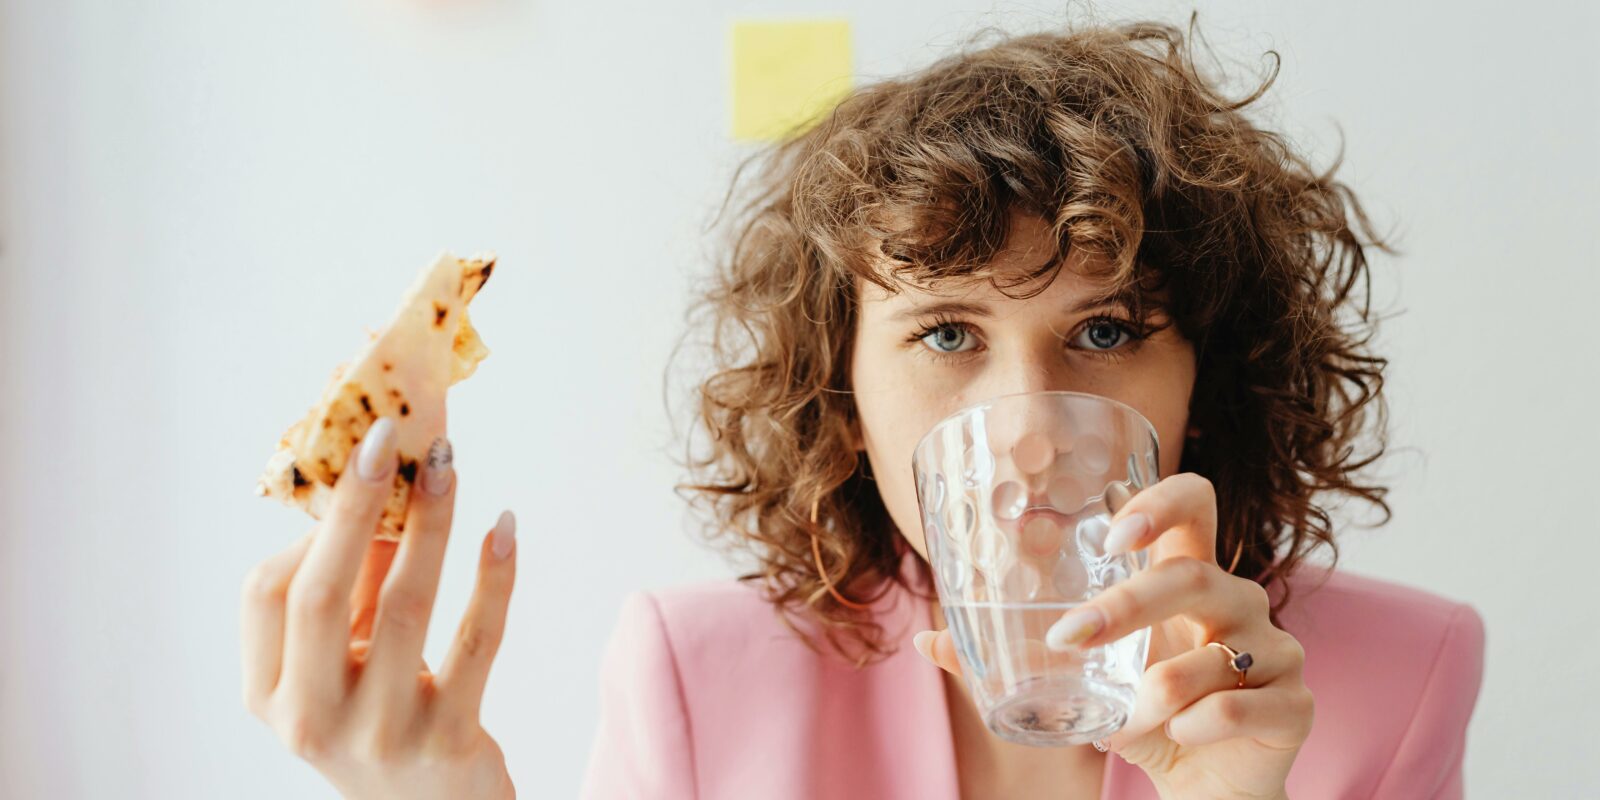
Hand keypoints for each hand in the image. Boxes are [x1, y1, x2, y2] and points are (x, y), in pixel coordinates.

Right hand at [241, 417, 519, 799]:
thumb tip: (380, 480)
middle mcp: (311, 720)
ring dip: (429, 525)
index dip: (312, 526)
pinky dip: (493, 579)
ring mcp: (377, 735)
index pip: (266, 594)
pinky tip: (502, 530)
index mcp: (270, 696)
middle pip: (320, 594)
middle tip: (390, 437)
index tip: (359, 465)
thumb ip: (352, 585)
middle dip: (355, 505)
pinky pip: (476, 643)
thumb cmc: (384, 717)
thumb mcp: (346, 661)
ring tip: (448, 466)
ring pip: (404, 607)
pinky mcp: (446, 742)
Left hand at [913, 473, 1311, 799]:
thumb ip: (1010, 661)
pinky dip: (1192, 727)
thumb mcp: (1082, 685)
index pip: (1196, 502)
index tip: (1111, 531)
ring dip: (1151, 693)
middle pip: (1192, 575)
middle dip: (1125, 608)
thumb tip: (925, 640)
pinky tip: (1174, 740)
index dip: (1160, 500)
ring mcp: (1277, 651)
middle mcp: (1239, 602)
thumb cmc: (1147, 720)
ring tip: (1116, 725)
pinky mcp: (1295, 705)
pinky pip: (1240, 705)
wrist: (1209, 789)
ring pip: (1210, 654)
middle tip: (1069, 640)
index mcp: (1192, 579)